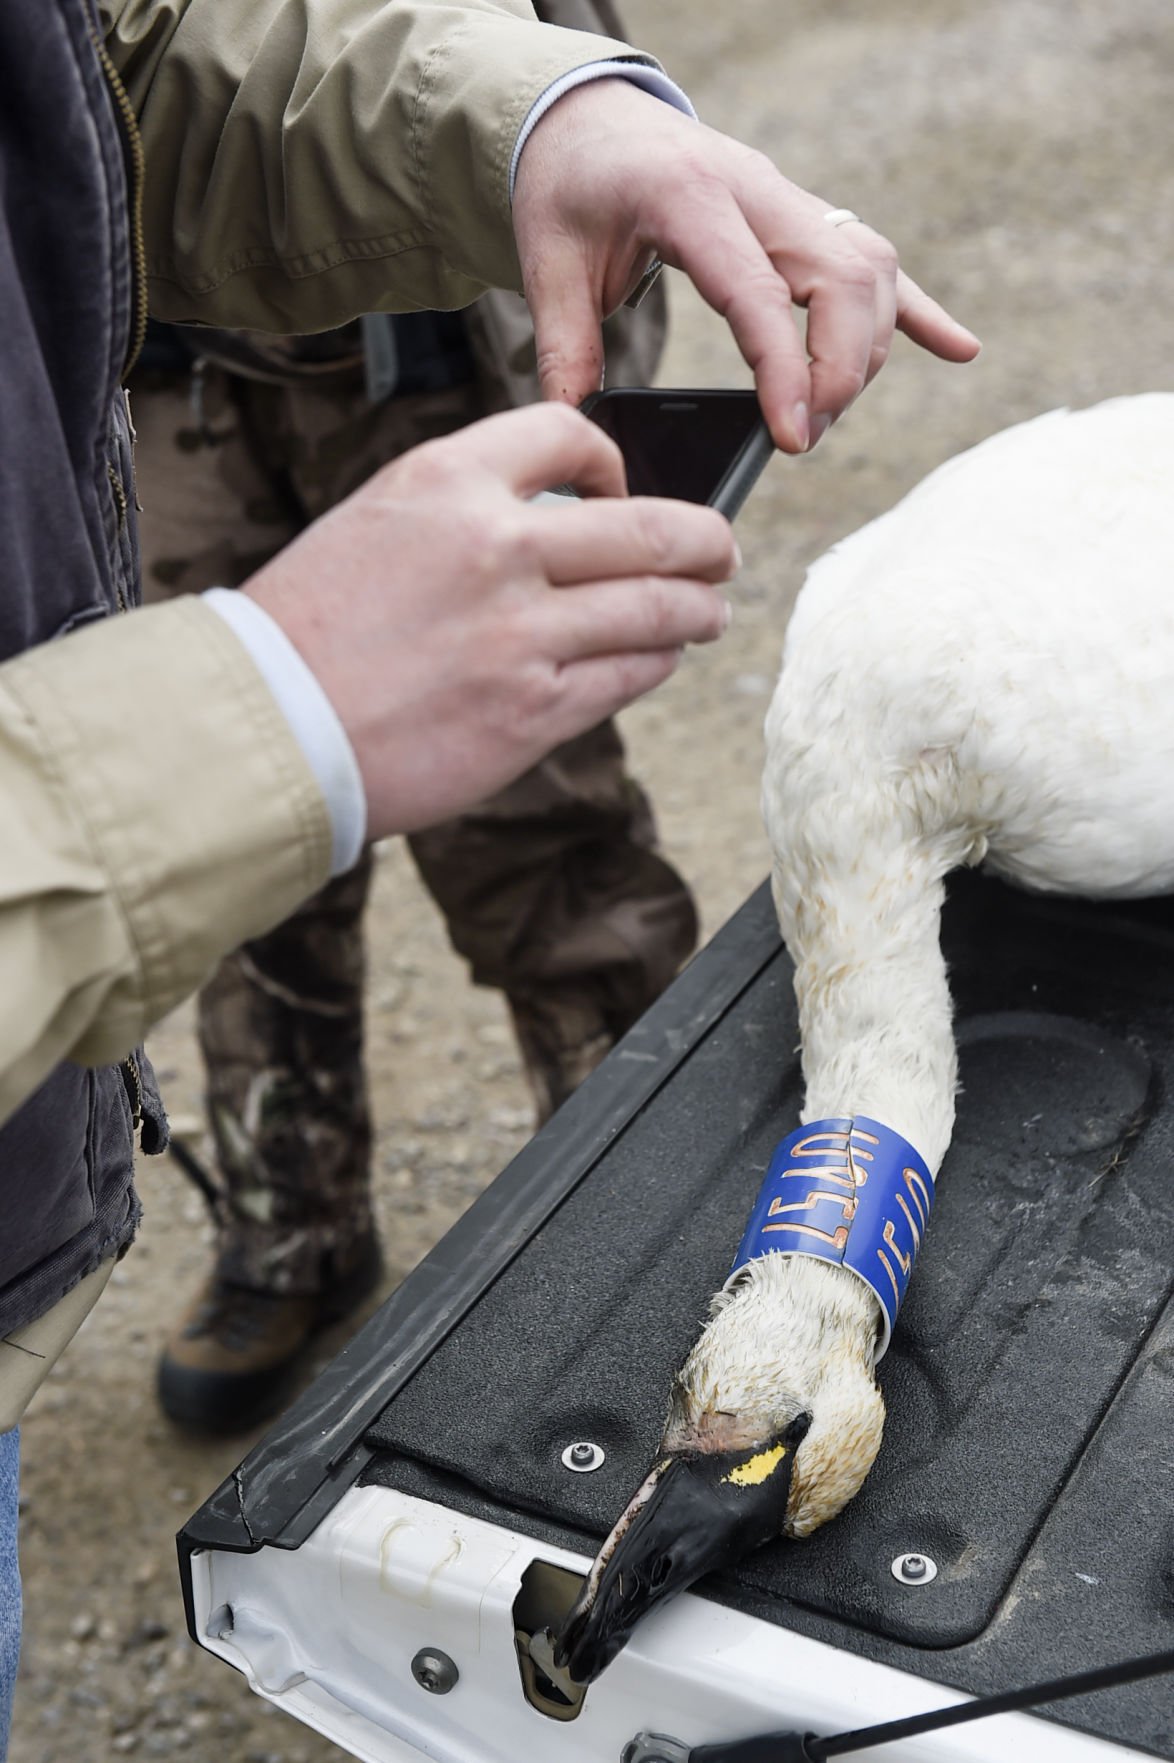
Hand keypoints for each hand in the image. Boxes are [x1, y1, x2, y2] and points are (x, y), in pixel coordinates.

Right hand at [243, 404, 735, 838]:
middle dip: (706, 540)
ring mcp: (520, 633)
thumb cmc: (314, 629)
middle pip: (652, 526)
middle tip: (721, 552)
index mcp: (448, 481)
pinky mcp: (533, 710)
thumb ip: (469, 509)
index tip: (623, 490)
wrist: (266, 728)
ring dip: (699, 609)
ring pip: (660, 607)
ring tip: (708, 612)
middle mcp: (495, 546)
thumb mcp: (378, 523)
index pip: (573, 435)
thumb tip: (564, 520)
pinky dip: (656, 662)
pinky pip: (631, 675)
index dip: (616, 462)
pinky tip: (657, 659)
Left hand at [512, 80, 979, 453]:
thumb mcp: (547, 264)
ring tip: (819, 415)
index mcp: (690, 198)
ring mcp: (789, 200)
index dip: (787, 370)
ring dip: (866, 351)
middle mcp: (756, 190)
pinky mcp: (804, 216)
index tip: (792, 437)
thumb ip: (565, 346)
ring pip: (869, 271)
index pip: (761, 292)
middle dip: (840, 371)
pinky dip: (916, 311)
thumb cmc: (568, 187)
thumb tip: (579, 429)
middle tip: (801, 437)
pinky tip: (959, 349)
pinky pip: (875, 260)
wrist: (589, 114)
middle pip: (843, 279)